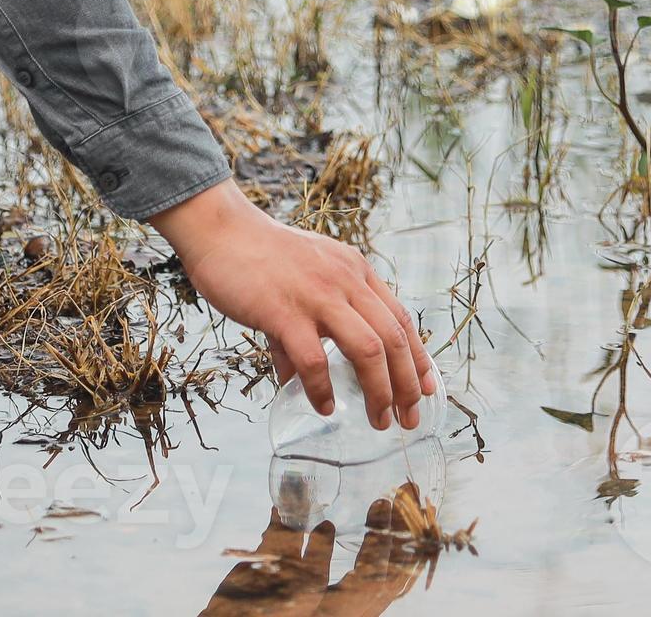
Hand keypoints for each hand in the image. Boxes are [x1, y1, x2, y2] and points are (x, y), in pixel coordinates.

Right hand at [153, 181, 437, 429]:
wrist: (221, 230)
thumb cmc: (259, 256)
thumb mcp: (304, 278)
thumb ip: (311, 324)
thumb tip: (301, 376)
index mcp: (355, 271)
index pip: (400, 318)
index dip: (419, 357)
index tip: (429, 388)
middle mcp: (345, 281)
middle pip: (393, 339)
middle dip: (407, 385)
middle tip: (409, 418)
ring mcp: (317, 295)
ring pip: (368, 350)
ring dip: (379, 392)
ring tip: (379, 420)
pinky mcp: (285, 311)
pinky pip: (314, 361)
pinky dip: (323, 390)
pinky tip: (325, 407)